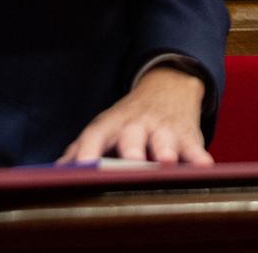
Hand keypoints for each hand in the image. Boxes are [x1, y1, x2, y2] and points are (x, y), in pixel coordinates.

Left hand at [59, 66, 211, 164]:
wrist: (168, 87)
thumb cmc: (130, 119)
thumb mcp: (104, 127)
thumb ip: (80, 149)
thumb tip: (54, 171)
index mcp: (112, 124)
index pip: (95, 134)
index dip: (86, 150)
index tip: (80, 167)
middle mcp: (137, 124)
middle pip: (132, 135)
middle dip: (131, 149)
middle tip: (130, 162)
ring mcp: (163, 128)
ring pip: (164, 138)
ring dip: (165, 149)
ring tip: (166, 161)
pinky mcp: (187, 134)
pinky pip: (194, 146)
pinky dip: (199, 156)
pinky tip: (203, 167)